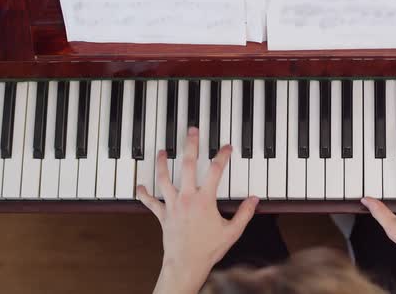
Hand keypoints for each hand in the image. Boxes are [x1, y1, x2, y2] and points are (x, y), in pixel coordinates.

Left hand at [137, 127, 258, 293]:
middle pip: (188, 165)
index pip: (216, 171)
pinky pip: (151, 202)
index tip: (226, 147)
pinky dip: (144, 194)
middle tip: (192, 131)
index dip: (222, 155)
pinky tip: (140, 186)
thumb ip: (245, 213)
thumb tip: (255, 200)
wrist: (186, 264)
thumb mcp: (232, 231)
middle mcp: (187, 198)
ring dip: (163, 163)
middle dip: (191, 146)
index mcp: (205, 200)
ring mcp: (173, 205)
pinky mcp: (163, 215)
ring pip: (165, 179)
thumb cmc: (208, 249)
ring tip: (163, 151)